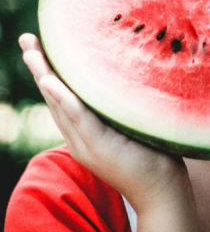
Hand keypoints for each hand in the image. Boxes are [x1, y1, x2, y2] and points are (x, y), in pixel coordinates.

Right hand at [19, 33, 192, 214]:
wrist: (161, 192)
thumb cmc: (152, 155)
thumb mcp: (130, 125)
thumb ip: (120, 106)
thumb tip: (127, 72)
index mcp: (85, 132)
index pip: (62, 97)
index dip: (49, 71)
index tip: (39, 45)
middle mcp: (79, 138)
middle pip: (54, 97)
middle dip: (39, 67)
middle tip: (26, 39)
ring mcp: (87, 144)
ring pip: (60, 105)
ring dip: (45, 76)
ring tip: (32, 52)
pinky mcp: (99, 147)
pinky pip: (78, 118)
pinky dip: (63, 99)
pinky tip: (51, 82)